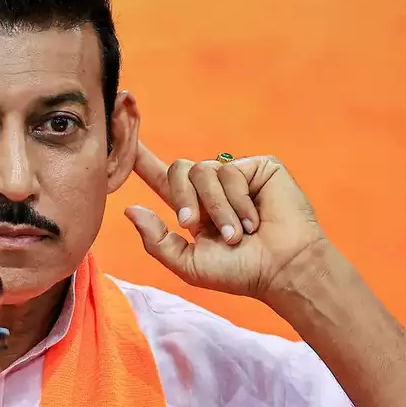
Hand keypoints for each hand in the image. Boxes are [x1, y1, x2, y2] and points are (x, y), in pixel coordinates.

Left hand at [125, 143, 326, 301]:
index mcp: (194, 209)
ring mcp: (237, 175)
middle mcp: (213, 189)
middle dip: (182, 198)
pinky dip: (238, 201)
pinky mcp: (259, 167)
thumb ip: (156, 240)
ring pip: (203, 171)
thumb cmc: (240, 272)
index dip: (143, 159)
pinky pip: (231, 170)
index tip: (123, 134)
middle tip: (194, 225)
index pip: (162, 179)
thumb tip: (129, 209)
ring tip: (237, 233)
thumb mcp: (188, 264)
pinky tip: (254, 220)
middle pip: (178, 169)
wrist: (282, 269)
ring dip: (216, 208)